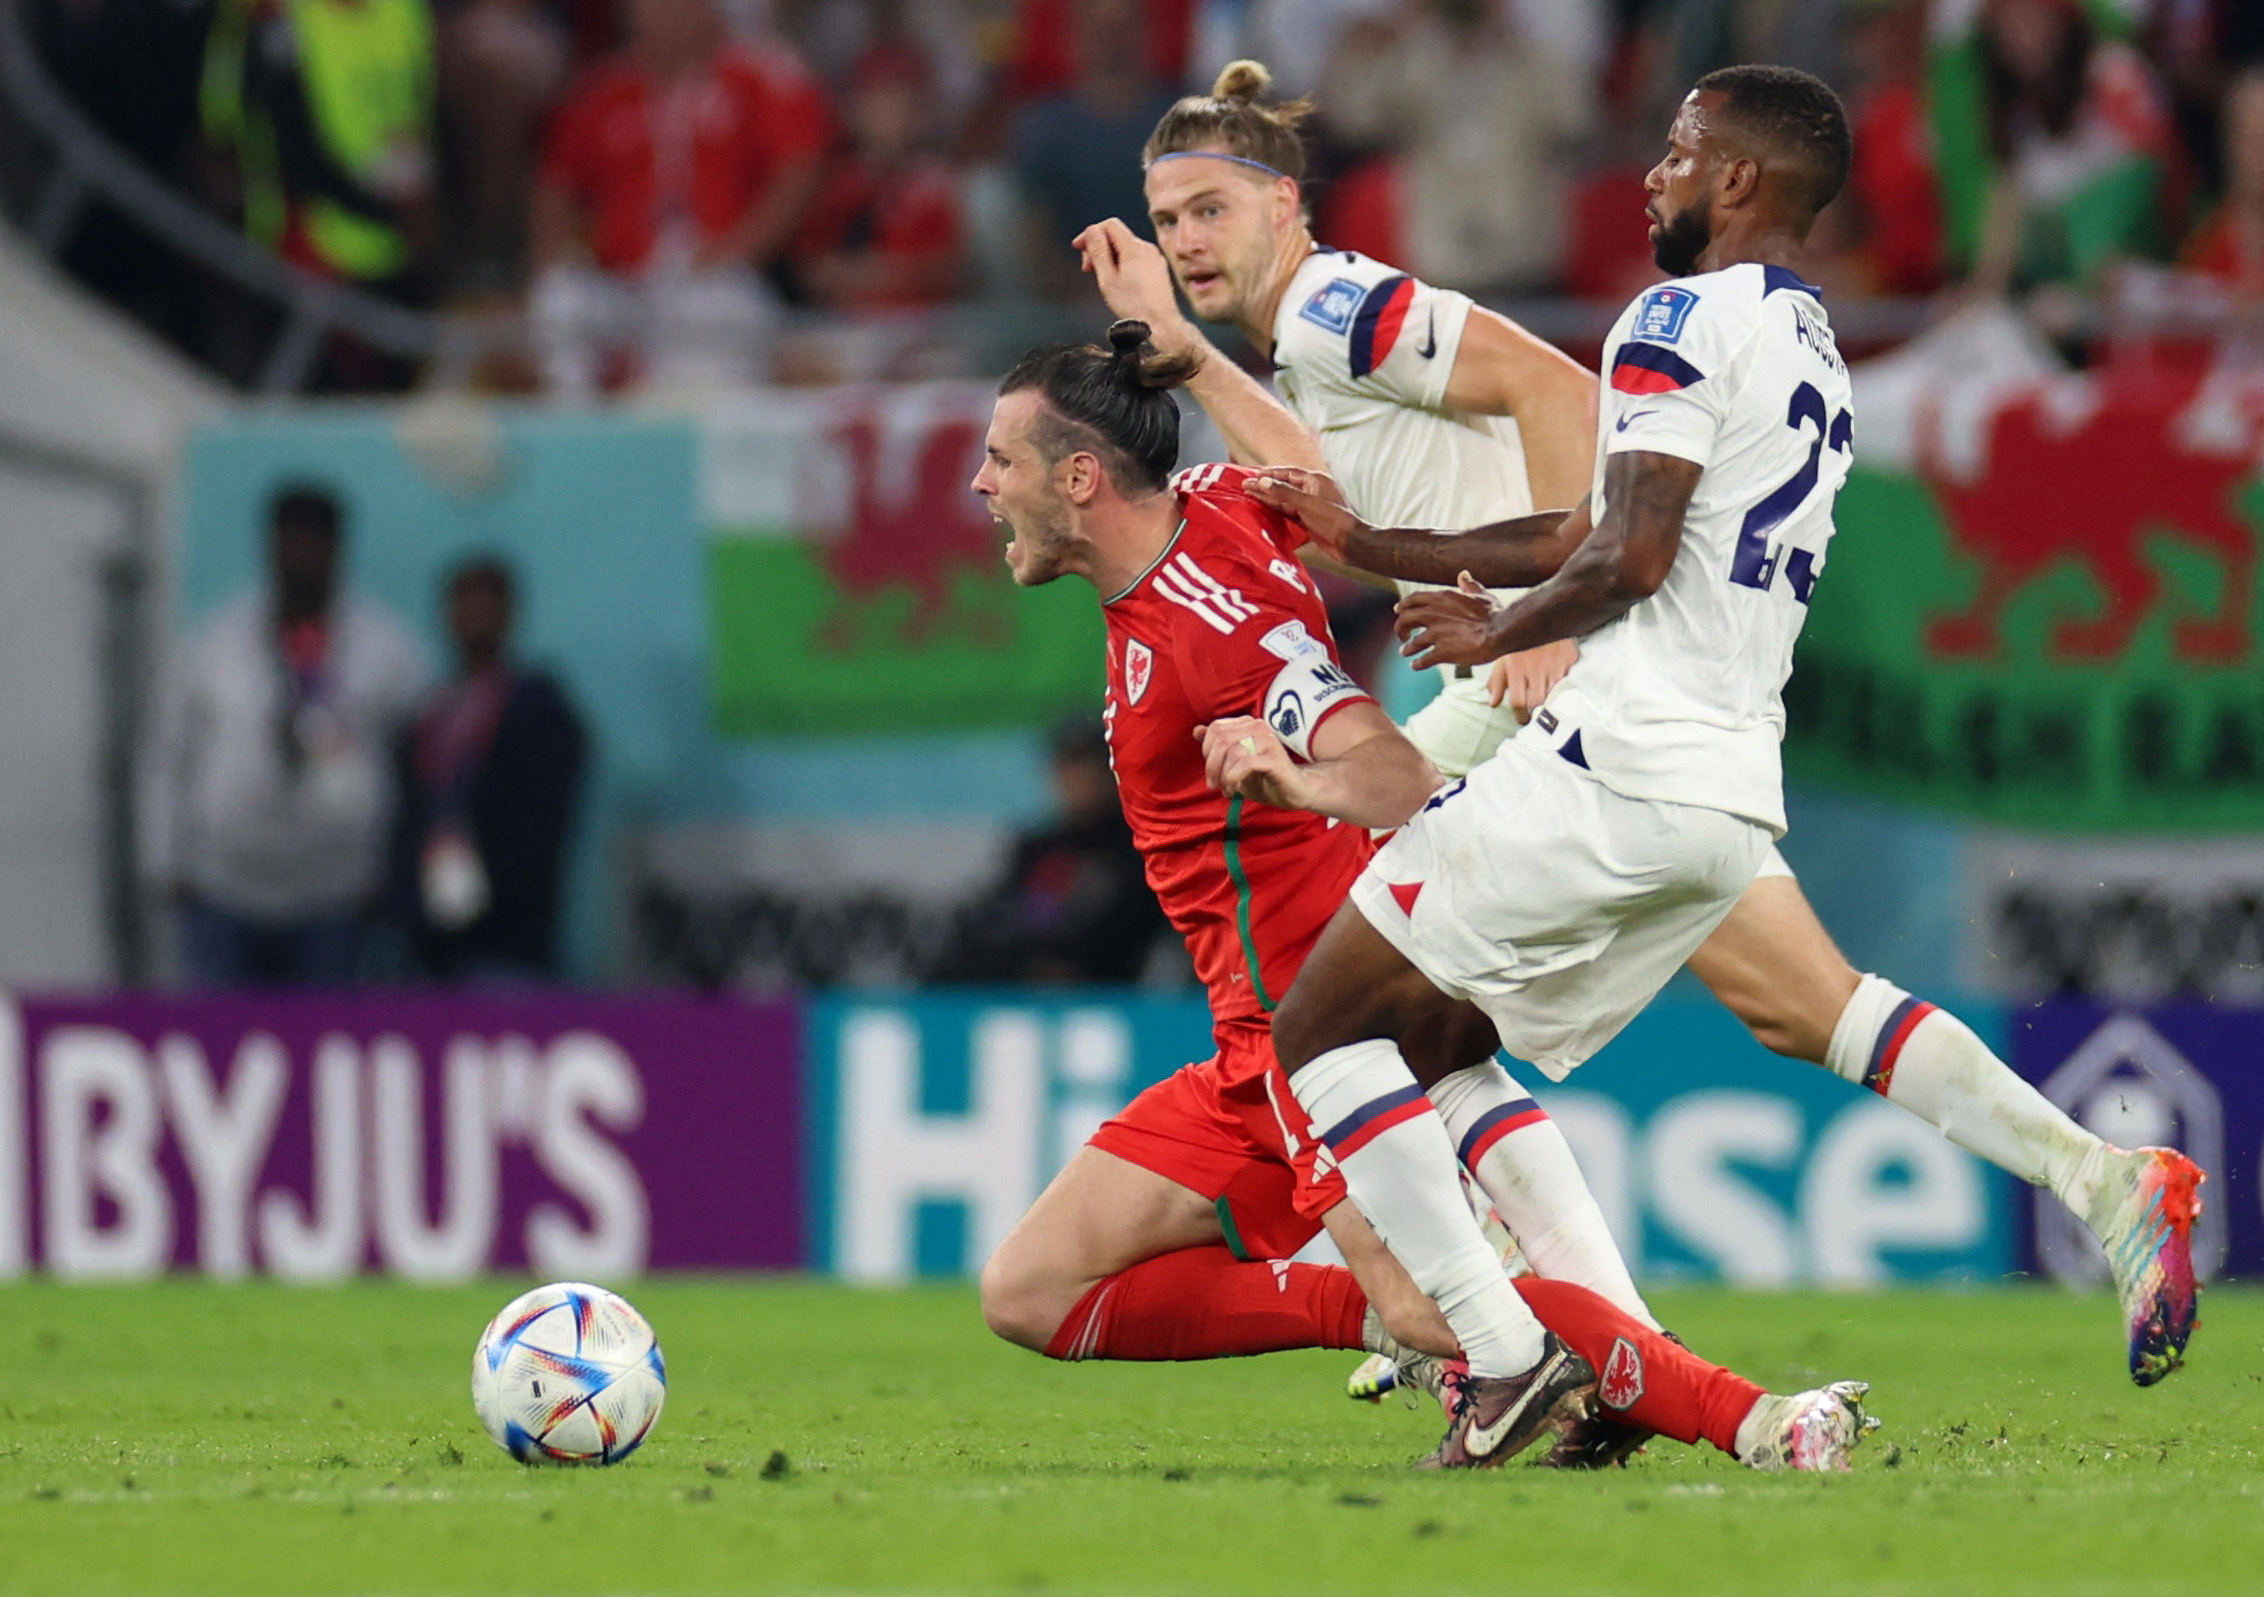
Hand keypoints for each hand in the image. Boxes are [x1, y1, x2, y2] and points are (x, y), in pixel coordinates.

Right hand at [1075, 219, 1191, 342]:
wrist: (1161, 324)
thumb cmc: (1133, 306)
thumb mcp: (1108, 279)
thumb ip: (1098, 251)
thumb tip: (1091, 231)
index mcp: (1134, 248)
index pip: (1109, 225)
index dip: (1091, 233)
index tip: (1078, 247)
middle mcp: (1147, 248)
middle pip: (1117, 236)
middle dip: (1098, 247)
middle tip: (1087, 268)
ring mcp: (1155, 259)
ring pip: (1126, 248)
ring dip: (1109, 257)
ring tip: (1102, 278)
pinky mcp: (1158, 269)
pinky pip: (1136, 258)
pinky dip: (1123, 264)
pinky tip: (1118, 282)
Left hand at [1196, 717, 1304, 809]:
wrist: (1294, 791)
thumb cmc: (1263, 777)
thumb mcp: (1233, 762)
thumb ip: (1217, 746)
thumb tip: (1196, 730)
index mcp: (1247, 724)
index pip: (1215, 729)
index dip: (1207, 751)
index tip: (1212, 772)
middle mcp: (1257, 726)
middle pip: (1220, 739)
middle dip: (1212, 766)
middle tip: (1214, 785)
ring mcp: (1267, 740)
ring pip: (1231, 751)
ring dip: (1223, 776)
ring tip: (1228, 790)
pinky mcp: (1274, 757)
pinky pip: (1244, 763)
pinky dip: (1234, 779)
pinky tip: (1236, 791)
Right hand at [1245, 468, 1362, 560]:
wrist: (1350, 544)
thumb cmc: (1332, 520)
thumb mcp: (1306, 503)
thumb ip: (1283, 492)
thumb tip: (1263, 481)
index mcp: (1315, 481)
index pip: (1288, 472)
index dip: (1270, 473)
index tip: (1253, 475)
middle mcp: (1312, 491)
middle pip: (1284, 486)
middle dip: (1265, 486)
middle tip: (1245, 486)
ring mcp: (1310, 506)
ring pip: (1285, 500)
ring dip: (1268, 499)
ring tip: (1249, 496)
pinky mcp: (1308, 521)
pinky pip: (1288, 513)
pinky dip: (1276, 511)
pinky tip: (1263, 510)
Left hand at [1395, 572, 1504, 669]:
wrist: (1501, 631)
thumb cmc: (1494, 613)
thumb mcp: (1481, 594)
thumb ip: (1469, 586)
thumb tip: (1463, 575)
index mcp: (1442, 599)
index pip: (1413, 600)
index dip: (1403, 606)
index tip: (1397, 611)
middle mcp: (1434, 614)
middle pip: (1405, 619)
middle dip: (1400, 627)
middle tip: (1401, 635)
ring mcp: (1436, 634)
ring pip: (1412, 642)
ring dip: (1407, 648)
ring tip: (1404, 652)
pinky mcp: (1441, 652)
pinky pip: (1423, 660)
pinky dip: (1417, 664)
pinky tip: (1416, 666)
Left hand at [1486, 638, 1577, 721]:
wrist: (1543, 613)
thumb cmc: (1520, 638)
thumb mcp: (1503, 656)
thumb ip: (1497, 680)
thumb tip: (1493, 703)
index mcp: (1516, 668)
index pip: (1518, 702)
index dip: (1519, 715)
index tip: (1522, 719)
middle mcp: (1534, 668)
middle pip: (1537, 702)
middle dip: (1535, 713)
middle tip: (1535, 716)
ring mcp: (1554, 664)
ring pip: (1554, 695)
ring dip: (1550, 703)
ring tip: (1547, 706)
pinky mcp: (1569, 660)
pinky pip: (1569, 682)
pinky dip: (1565, 689)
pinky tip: (1561, 691)